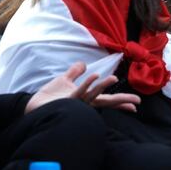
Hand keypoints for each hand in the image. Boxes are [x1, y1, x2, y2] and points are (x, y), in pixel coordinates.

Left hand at [25, 62, 140, 114]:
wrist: (34, 106)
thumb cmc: (49, 97)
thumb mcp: (64, 80)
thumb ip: (74, 72)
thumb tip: (83, 63)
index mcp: (86, 98)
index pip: (107, 100)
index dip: (121, 102)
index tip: (135, 105)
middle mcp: (84, 103)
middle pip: (106, 101)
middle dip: (121, 101)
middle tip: (136, 102)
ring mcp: (76, 103)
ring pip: (93, 94)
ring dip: (103, 86)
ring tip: (113, 78)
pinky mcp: (67, 101)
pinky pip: (79, 92)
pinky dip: (87, 84)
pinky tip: (94, 76)